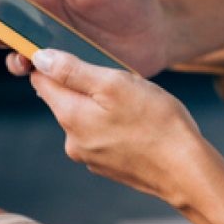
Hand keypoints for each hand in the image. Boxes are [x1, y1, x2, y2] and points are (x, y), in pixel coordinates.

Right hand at [0, 0, 169, 77]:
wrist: (159, 31)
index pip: (10, 0)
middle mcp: (47, 25)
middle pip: (9, 31)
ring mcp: (58, 50)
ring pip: (22, 56)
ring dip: (13, 58)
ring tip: (21, 57)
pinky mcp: (72, 71)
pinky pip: (46, 77)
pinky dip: (38, 77)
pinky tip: (42, 73)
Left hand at [30, 49, 203, 204]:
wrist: (185, 170)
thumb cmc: (155, 120)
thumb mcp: (115, 84)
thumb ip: (73, 71)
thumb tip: (39, 58)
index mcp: (70, 115)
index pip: (41, 81)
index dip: (50, 62)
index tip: (76, 53)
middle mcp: (72, 140)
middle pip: (65, 99)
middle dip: (85, 83)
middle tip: (121, 79)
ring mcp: (90, 156)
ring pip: (86, 116)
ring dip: (102, 104)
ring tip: (137, 103)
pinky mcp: (108, 166)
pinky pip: (102, 134)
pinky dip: (114, 124)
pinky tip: (140, 123)